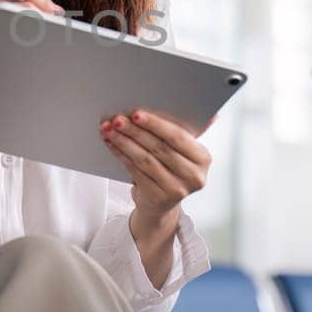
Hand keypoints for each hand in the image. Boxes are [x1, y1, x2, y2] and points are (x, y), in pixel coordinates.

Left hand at [99, 109, 214, 214]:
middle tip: (118, 120)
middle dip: (135, 131)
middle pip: (159, 148)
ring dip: (124, 142)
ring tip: (110, 130)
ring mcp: (176, 189)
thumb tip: (187, 108)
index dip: (156, 124)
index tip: (136, 114)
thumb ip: (181, 130)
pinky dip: (121, 155)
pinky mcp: (158, 198)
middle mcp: (194, 176)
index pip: (178, 137)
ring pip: (145, 159)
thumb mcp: (180, 150)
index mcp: (202, 158)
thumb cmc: (170, 169)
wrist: (160, 204)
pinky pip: (135, 171)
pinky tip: (112, 145)